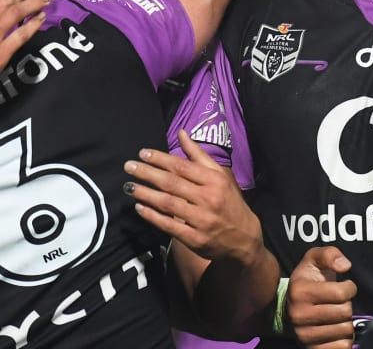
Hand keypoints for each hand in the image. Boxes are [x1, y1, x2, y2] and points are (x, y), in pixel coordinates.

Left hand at [124, 129, 263, 264]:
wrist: (244, 239)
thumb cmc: (229, 202)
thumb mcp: (219, 176)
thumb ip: (198, 155)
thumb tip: (182, 133)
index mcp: (214, 180)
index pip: (181, 166)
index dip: (160, 159)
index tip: (142, 153)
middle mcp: (208, 198)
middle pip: (172, 183)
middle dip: (147, 173)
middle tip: (128, 167)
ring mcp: (201, 220)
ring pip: (168, 203)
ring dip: (146, 194)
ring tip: (129, 186)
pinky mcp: (195, 239)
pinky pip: (169, 225)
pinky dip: (152, 216)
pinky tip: (139, 207)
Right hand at [286, 246, 356, 348]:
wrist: (288, 310)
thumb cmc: (307, 282)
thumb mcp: (314, 261)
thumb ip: (329, 254)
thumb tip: (345, 265)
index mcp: (299, 291)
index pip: (341, 293)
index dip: (349, 287)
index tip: (344, 286)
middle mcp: (299, 315)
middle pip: (345, 312)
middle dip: (347, 305)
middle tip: (338, 302)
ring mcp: (305, 335)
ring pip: (346, 330)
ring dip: (346, 322)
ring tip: (335, 315)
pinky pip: (343, 346)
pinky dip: (344, 339)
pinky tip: (334, 330)